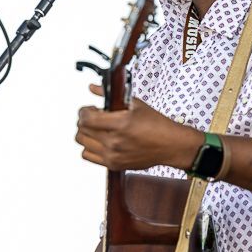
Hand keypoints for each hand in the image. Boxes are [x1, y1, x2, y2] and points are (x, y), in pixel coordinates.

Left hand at [75, 84, 202, 170]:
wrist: (169, 145)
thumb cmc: (156, 124)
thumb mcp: (134, 103)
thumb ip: (109, 95)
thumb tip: (92, 87)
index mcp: (120, 124)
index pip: (86, 119)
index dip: (84, 111)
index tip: (89, 108)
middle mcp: (114, 142)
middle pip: (81, 130)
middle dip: (84, 120)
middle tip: (94, 116)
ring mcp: (112, 155)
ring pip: (82, 143)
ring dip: (86, 133)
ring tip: (96, 129)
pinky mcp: (113, 164)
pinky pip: (88, 156)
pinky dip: (89, 147)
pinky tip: (99, 141)